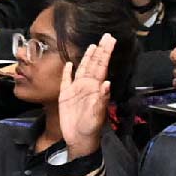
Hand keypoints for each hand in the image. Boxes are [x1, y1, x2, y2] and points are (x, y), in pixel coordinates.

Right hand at [54, 34, 116, 153]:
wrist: (79, 140)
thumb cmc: (90, 129)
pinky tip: (69, 64)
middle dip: (100, 50)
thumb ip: (101, 99)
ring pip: (82, 69)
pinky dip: (67, 72)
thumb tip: (106, 83)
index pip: (101, 67)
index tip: (110, 40)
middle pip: (94, 64)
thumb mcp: (96, 115)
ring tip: (92, 46)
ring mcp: (76, 90)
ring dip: (87, 57)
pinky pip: (66, 80)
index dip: (105, 53)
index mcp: (95, 88)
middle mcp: (87, 86)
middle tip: (106, 36)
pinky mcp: (65, 96)